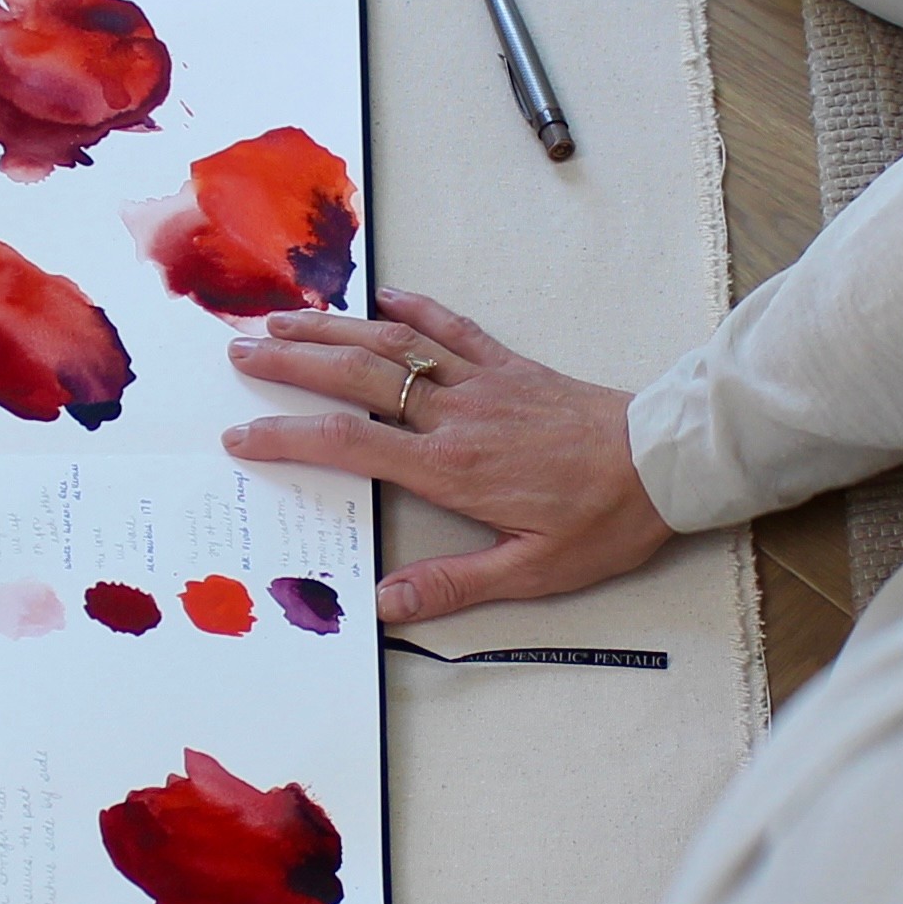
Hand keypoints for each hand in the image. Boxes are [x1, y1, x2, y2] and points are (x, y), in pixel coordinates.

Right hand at [221, 289, 671, 623]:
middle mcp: (456, 415)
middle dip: (292, 364)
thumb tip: (385, 605)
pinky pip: (453, 327)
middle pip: (358, 380)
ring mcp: (483, 382)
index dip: (288, 437)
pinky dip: (414, 309)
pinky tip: (381, 298)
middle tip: (237, 352)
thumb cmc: (604, 520)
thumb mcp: (534, 572)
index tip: (242, 436)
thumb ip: (455, 584)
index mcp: (451, 469)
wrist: (665, 461)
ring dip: (334, 331)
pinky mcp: (511, 366)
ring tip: (281, 321)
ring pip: (394, 345)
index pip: (350, 445)